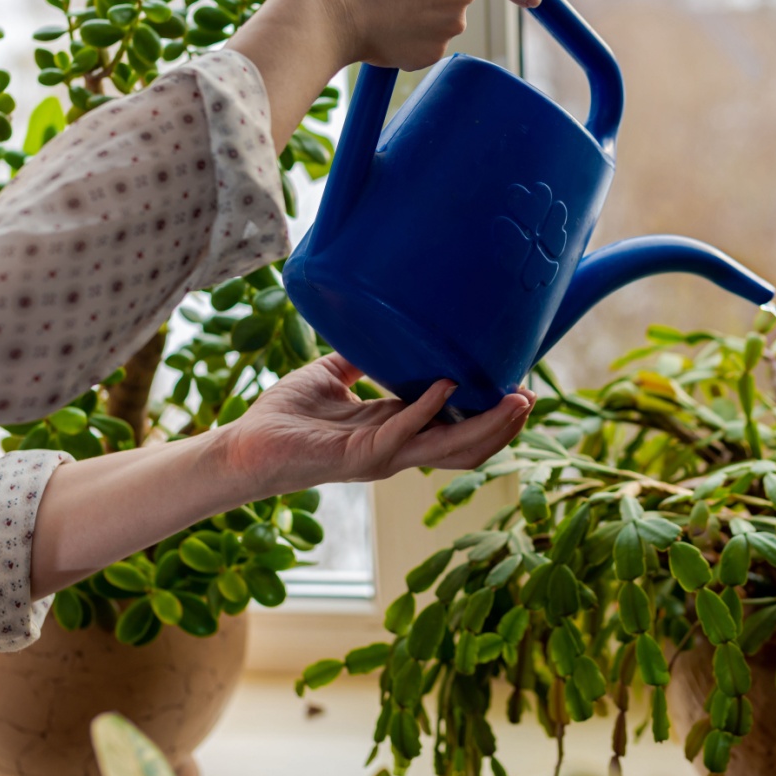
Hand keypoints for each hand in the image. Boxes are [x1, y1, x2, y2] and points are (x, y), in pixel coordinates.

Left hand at [218, 353, 533, 498]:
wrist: (244, 446)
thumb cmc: (286, 416)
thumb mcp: (332, 374)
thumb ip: (360, 355)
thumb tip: (382, 318)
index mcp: (397, 430)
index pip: (457, 428)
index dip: (491, 414)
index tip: (521, 390)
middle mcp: (397, 449)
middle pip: (466, 447)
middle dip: (503, 427)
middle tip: (531, 398)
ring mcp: (381, 456)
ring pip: (448, 450)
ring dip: (484, 425)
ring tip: (514, 401)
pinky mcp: (358, 457)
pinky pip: (402, 434)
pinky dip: (427, 409)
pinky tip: (446, 385)